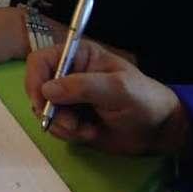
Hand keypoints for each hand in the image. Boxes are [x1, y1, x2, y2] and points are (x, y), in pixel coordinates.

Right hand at [24, 40, 188, 155]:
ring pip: (43, 110)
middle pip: (36, 88)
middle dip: (51, 110)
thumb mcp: (117, 88)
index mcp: (76, 57)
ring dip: (62, 125)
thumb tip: (47, 90)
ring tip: (87, 130)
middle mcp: (67, 75)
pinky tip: (89, 133)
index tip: (40, 102)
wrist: (158, 131)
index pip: (40, 61)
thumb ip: (82, 86)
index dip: (34, 79)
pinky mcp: (69, 118)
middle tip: (72, 124)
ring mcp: (67, 98)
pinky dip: (68, 134)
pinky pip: (54, 126)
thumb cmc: (143, 100)